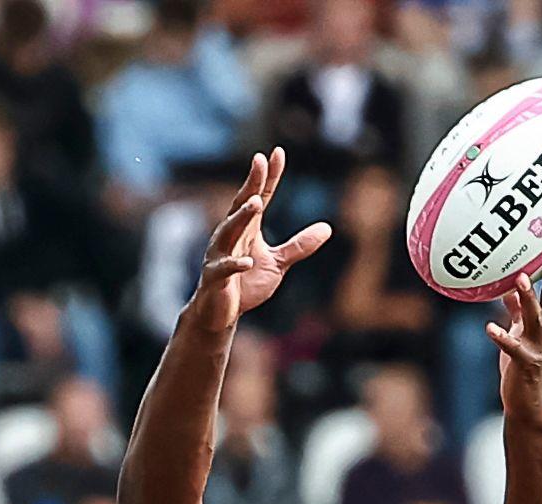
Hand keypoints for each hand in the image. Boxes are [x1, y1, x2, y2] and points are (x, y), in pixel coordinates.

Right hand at [190, 147, 330, 330]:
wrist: (221, 313)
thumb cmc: (246, 283)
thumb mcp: (278, 263)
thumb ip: (299, 245)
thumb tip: (327, 228)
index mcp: (247, 229)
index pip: (259, 196)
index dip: (268, 176)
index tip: (276, 153)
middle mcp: (231, 235)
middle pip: (241, 205)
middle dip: (250, 185)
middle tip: (259, 163)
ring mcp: (220, 255)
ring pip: (228, 231)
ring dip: (241, 217)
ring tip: (255, 204)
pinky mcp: (214, 278)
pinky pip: (224, 268)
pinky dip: (235, 264)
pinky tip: (247, 261)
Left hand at [488, 241, 541, 425]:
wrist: (530, 404)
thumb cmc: (525, 366)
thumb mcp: (522, 332)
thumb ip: (518, 309)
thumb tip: (508, 287)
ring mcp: (539, 347)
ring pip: (535, 318)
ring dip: (528, 298)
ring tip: (520, 279)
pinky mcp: (524, 363)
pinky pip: (511, 347)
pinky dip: (501, 337)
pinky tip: (489, 328)